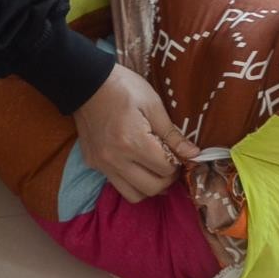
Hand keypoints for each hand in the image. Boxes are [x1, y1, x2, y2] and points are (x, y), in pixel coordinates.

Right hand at [74, 63, 199, 202]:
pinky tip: (137, 165)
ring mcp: (101, 164)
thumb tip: (193, 154)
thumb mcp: (153, 105)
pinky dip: (131, 181)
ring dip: (149, 186)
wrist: (86, 82)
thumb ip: (172, 134)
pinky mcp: (93, 164)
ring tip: (155, 169)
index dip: (178, 163)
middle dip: (167, 179)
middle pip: (151, 188)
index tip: (179, 154)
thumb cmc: (123, 87)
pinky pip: (117, 184)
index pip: (165, 169)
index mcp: (132, 142)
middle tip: (171, 164)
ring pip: (133, 195)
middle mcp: (115, 159)